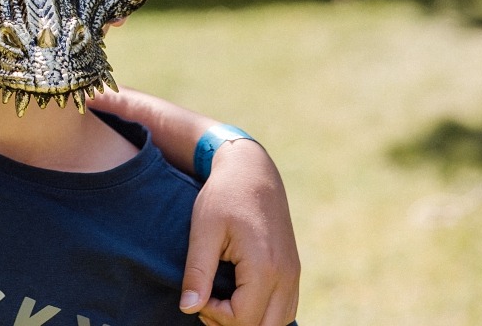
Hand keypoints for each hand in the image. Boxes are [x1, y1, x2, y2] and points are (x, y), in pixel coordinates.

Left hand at [183, 140, 299, 325]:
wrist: (252, 171)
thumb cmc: (224, 196)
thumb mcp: (203, 230)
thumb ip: (197, 272)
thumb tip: (188, 308)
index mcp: (265, 267)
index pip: (242, 319)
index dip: (214, 315)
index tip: (197, 294)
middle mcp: (286, 276)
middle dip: (232, 325)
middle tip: (206, 303)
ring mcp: (293, 275)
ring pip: (279, 323)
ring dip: (250, 322)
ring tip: (220, 301)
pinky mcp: (292, 271)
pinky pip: (285, 309)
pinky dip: (263, 313)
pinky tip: (238, 297)